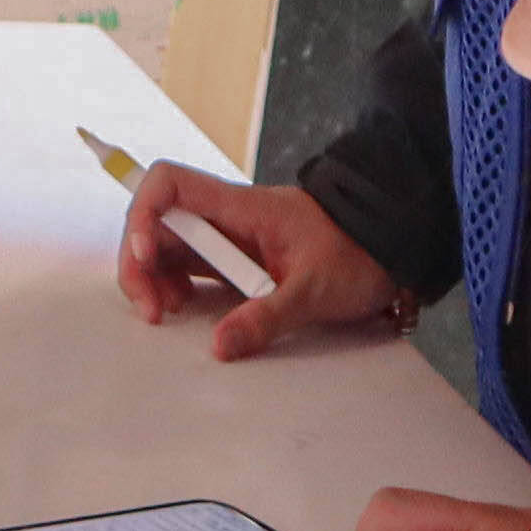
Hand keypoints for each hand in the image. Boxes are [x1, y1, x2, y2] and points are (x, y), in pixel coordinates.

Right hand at [120, 171, 405, 361]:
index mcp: (240, 207)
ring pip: (166, 247)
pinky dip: (174, 288)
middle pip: (155, 223)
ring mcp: (226, 239)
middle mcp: (224, 218)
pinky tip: (185, 310)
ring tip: (166, 313)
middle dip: (139, 263)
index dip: (143, 214)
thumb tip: (219, 345)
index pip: (168, 184)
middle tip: (152, 311)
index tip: (146, 256)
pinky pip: (188, 268)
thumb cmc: (358, 254)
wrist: (390, 248)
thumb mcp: (316, 290)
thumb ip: (267, 316)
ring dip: (153, 278)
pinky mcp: (233, 261)